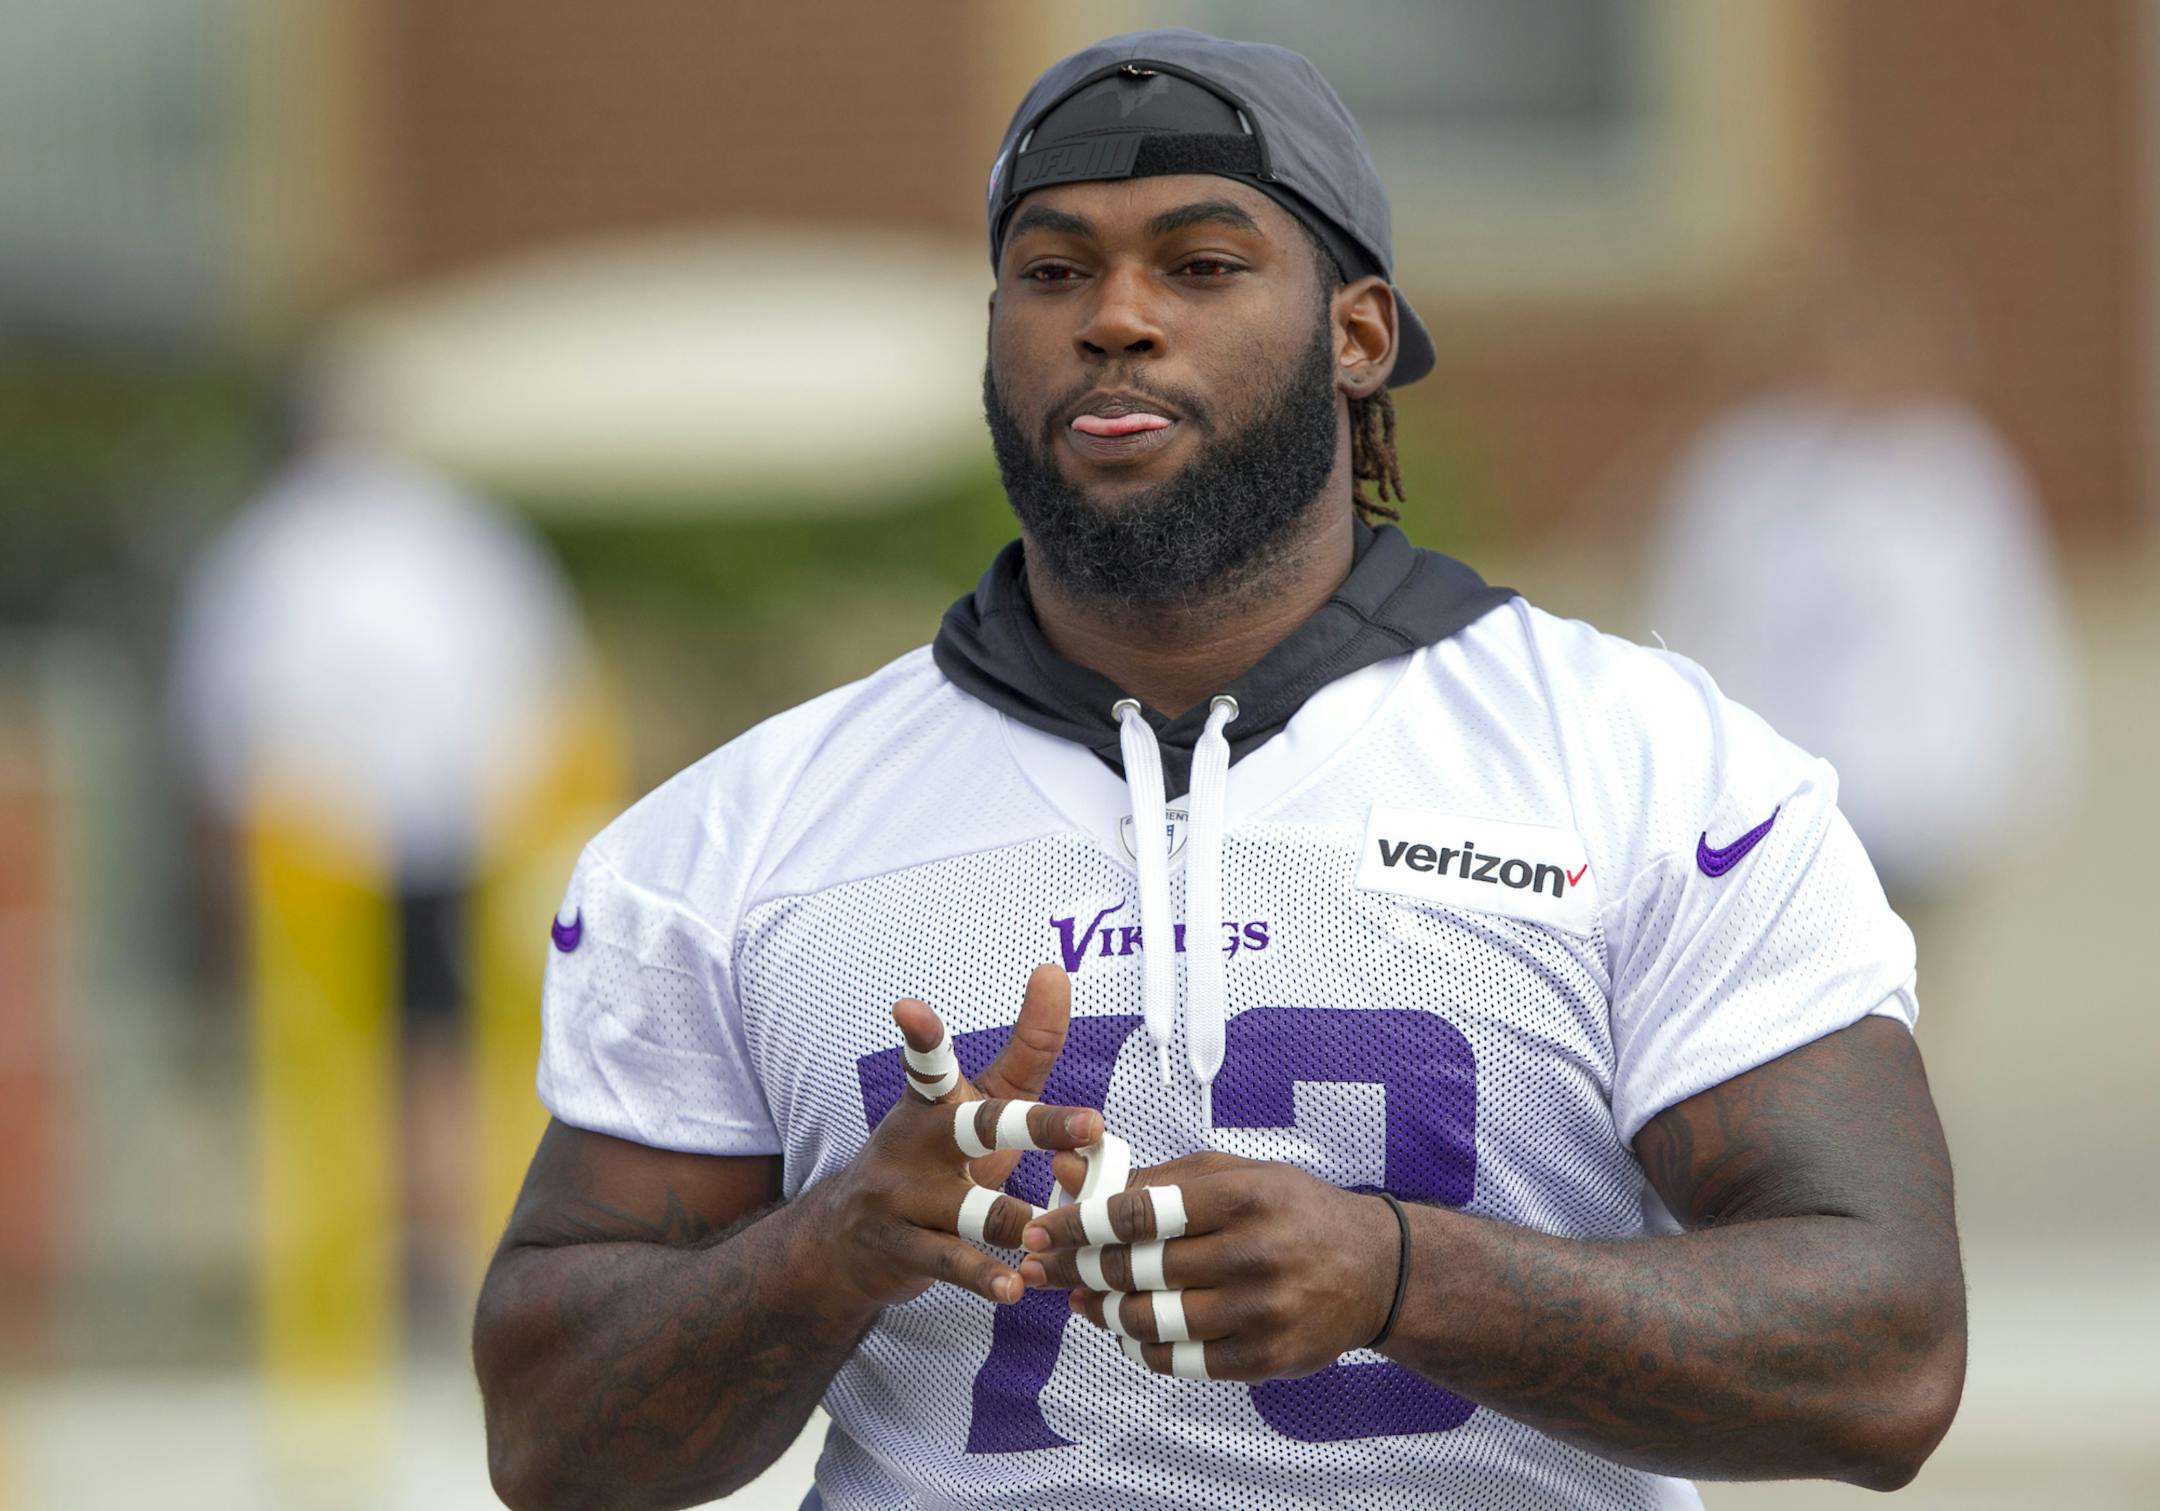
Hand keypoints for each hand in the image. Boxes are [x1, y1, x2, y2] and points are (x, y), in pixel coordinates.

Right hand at [820, 965, 1103, 1312]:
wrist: (847, 1240)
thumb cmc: (937, 1158)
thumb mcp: (979, 1101)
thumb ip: (1026, 1046)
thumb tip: (1056, 970)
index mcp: (932, 1102)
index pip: (928, 1062)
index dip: (920, 1036)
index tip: (906, 1008)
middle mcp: (912, 1143)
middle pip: (977, 1129)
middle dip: (1037, 1127)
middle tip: (1092, 1125)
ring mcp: (900, 1199)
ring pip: (968, 1209)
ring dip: (1014, 1222)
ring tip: (1050, 1233)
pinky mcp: (899, 1250)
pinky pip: (950, 1264)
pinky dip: (986, 1277)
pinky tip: (1016, 1287)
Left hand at [1016, 1152, 1398, 1382]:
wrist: (1375, 1269)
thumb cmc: (1291, 1211)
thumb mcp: (1235, 1174)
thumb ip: (1154, 1177)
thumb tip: (1070, 1169)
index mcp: (1245, 1196)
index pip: (1144, 1212)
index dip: (1082, 1223)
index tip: (1043, 1228)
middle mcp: (1256, 1253)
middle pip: (1141, 1269)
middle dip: (1079, 1268)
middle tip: (1045, 1267)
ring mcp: (1263, 1311)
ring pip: (1154, 1321)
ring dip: (1103, 1313)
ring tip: (1082, 1300)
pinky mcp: (1267, 1357)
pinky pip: (1182, 1361)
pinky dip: (1142, 1348)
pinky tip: (1125, 1331)